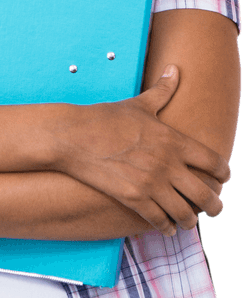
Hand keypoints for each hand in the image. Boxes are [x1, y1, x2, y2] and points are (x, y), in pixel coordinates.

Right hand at [55, 65, 230, 235]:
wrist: (74, 136)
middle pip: (207, 193)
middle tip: (216, 209)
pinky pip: (160, 221)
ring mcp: (152, 183)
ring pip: (186, 213)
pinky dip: (167, 227)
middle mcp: (168, 164)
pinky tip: (167, 227)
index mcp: (174, 140)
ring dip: (191, 220)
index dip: (223, 173)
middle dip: (216, 205)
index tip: (223, 178)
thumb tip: (174, 69)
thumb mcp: (139, 104)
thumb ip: (162, 90)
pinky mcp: (133, 198)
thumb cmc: (105, 118)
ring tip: (190, 221)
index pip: (213, 162)